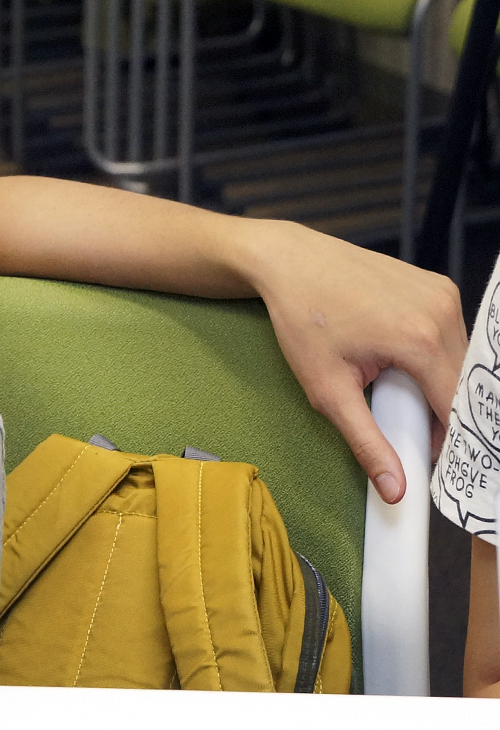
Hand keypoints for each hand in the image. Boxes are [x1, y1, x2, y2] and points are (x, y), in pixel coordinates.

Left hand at [242, 221, 462, 503]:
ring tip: (391, 381)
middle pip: (463, 386)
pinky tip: (397, 354)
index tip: (426, 459)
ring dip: (438, 382)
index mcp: (420, 340)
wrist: (288, 261)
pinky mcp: (440, 286)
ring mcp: (444, 294)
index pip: (458, 410)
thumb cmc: (300, 318)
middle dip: (438, 412)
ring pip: (462, 362)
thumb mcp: (327, 389)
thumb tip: (395, 489)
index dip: (446, 442)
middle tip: (398, 418)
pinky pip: (453, 335)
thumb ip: (366, 442)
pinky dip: (434, 355)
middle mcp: (442, 312)